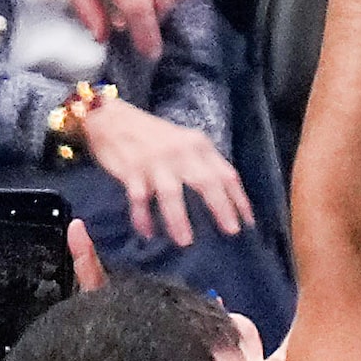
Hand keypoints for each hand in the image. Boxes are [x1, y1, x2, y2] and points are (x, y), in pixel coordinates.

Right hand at [77, 95, 253, 248]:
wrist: (112, 120)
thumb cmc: (153, 136)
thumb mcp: (185, 143)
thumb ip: (202, 164)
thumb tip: (223, 198)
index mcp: (198, 146)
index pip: (226, 173)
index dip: (239, 198)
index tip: (248, 221)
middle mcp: (181, 153)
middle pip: (205, 182)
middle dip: (220, 208)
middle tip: (231, 231)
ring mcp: (155, 162)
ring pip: (171, 194)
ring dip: (179, 219)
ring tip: (186, 241)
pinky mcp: (131, 171)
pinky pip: (138, 199)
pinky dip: (142, 218)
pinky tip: (147, 232)